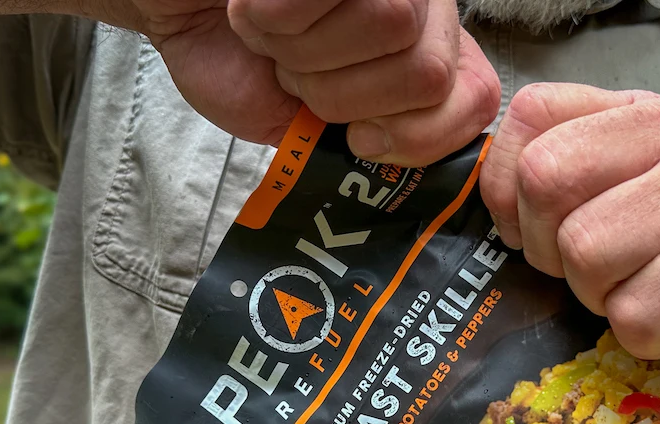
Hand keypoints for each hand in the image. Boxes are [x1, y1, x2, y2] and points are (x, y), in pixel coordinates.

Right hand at [133, 0, 499, 163]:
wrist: (182, 18)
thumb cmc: (243, 71)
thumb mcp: (309, 133)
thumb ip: (369, 150)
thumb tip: (405, 172)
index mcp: (426, 60)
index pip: (477, 99)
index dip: (421, 135)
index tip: (361, 139)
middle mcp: (422, 11)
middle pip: (428, 73)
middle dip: (345, 97)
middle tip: (300, 78)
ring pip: (392, 26)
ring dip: (308, 55)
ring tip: (276, 41)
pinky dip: (275, 20)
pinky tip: (257, 10)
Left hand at [479, 83, 659, 392]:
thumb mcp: (624, 205)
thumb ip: (565, 184)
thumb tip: (494, 202)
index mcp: (641, 112)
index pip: (533, 114)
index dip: (507, 188)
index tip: (537, 234)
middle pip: (546, 181)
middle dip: (553, 253)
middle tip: (601, 276)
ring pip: (586, 252)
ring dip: (605, 300)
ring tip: (651, 295)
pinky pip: (636, 311)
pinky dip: (648, 338)